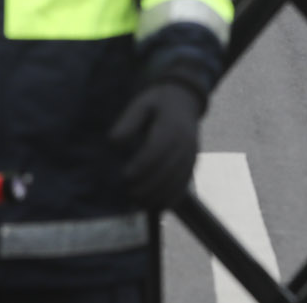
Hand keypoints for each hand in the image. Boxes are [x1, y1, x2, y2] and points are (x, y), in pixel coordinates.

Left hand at [108, 83, 202, 208]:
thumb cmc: (156, 104)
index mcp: (172, 126)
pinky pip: (183, 186)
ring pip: (176, 182)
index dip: (141, 165)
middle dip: (147, 184)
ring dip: (157, 195)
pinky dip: (170, 198)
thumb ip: (128, 122)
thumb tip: (113, 142)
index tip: (125, 175)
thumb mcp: (141, 105)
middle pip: (167, 170)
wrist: (184, 103)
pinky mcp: (192, 166)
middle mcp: (185, 143)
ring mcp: (191, 156)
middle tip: (129, 193)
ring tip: (138, 201)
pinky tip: (155, 204)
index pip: (157, 149)